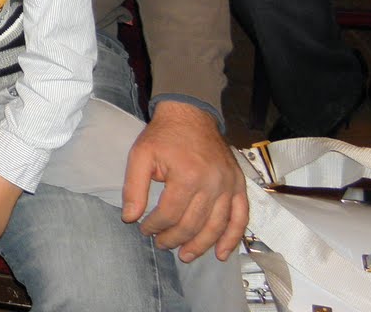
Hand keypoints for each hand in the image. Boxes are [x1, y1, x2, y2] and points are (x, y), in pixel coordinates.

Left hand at [120, 101, 247, 262]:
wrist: (190, 114)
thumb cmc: (163, 135)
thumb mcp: (140, 155)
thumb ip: (133, 187)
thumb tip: (129, 218)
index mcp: (187, 175)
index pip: (170, 214)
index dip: (154, 226)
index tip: (144, 229)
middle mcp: (212, 183)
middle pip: (193, 224)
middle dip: (174, 239)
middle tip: (161, 244)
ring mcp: (228, 185)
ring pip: (216, 226)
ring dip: (200, 245)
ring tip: (185, 255)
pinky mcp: (238, 185)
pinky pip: (240, 217)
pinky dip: (232, 238)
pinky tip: (221, 253)